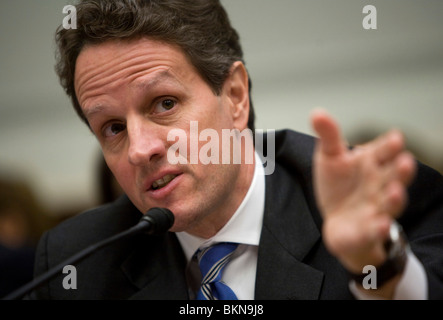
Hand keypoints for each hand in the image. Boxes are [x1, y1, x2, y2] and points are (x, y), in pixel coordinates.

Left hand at [310, 109, 415, 273]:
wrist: (336, 220)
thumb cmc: (339, 185)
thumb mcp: (329, 158)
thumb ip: (329, 136)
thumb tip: (317, 112)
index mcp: (372, 163)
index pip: (384, 151)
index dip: (389, 146)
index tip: (395, 138)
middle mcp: (380, 184)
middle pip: (394, 176)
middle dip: (401, 170)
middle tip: (405, 161)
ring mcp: (377, 208)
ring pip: (391, 203)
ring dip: (395, 198)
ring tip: (395, 192)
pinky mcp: (368, 231)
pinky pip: (375, 230)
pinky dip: (379, 227)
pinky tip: (380, 223)